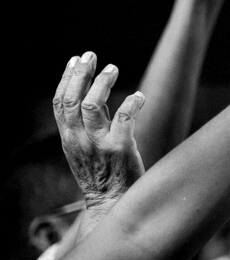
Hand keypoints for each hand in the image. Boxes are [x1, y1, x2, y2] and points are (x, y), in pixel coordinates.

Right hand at [51, 53, 145, 210]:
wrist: (113, 204)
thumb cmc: (104, 173)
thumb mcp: (87, 147)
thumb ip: (90, 122)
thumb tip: (96, 91)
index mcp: (69, 139)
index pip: (60, 103)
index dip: (66, 79)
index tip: (75, 60)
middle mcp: (79, 140)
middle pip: (72, 100)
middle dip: (80, 74)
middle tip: (91, 56)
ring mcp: (98, 145)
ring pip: (93, 106)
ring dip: (103, 83)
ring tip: (113, 68)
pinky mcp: (120, 149)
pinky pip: (124, 118)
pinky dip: (131, 103)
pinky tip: (139, 96)